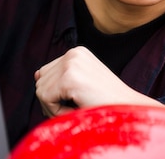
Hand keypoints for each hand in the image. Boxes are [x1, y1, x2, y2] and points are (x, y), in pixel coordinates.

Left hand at [34, 46, 162, 117]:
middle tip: (74, 107)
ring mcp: (71, 64)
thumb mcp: (83, 83)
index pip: (46, 73)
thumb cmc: (107, 101)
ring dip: (55, 106)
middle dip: (53, 100)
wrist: (127, 109)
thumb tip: (36, 75)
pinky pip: (45, 98)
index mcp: (77, 52)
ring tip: (77, 107)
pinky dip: (56, 110)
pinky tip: (76, 108)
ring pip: (40, 90)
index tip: (73, 100)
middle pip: (40, 81)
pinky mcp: (69, 77)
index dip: (55, 93)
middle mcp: (73, 53)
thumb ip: (61, 77)